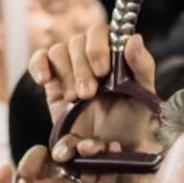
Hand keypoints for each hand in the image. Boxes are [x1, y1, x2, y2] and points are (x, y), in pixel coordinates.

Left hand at [0, 144, 118, 182]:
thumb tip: (5, 167)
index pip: (40, 159)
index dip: (37, 157)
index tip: (28, 173)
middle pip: (70, 156)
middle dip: (69, 145)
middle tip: (63, 153)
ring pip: (91, 166)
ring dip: (93, 150)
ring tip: (88, 148)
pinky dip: (112, 168)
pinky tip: (112, 152)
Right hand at [30, 27, 156, 158]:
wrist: (109, 150)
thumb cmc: (130, 122)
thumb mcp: (144, 97)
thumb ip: (143, 67)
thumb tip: (134, 38)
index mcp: (115, 54)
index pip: (100, 32)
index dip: (98, 48)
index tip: (102, 72)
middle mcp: (91, 56)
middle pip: (77, 42)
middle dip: (81, 68)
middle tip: (88, 95)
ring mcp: (71, 68)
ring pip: (58, 51)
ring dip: (66, 73)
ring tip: (74, 99)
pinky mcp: (53, 81)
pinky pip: (40, 59)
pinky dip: (39, 65)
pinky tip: (44, 80)